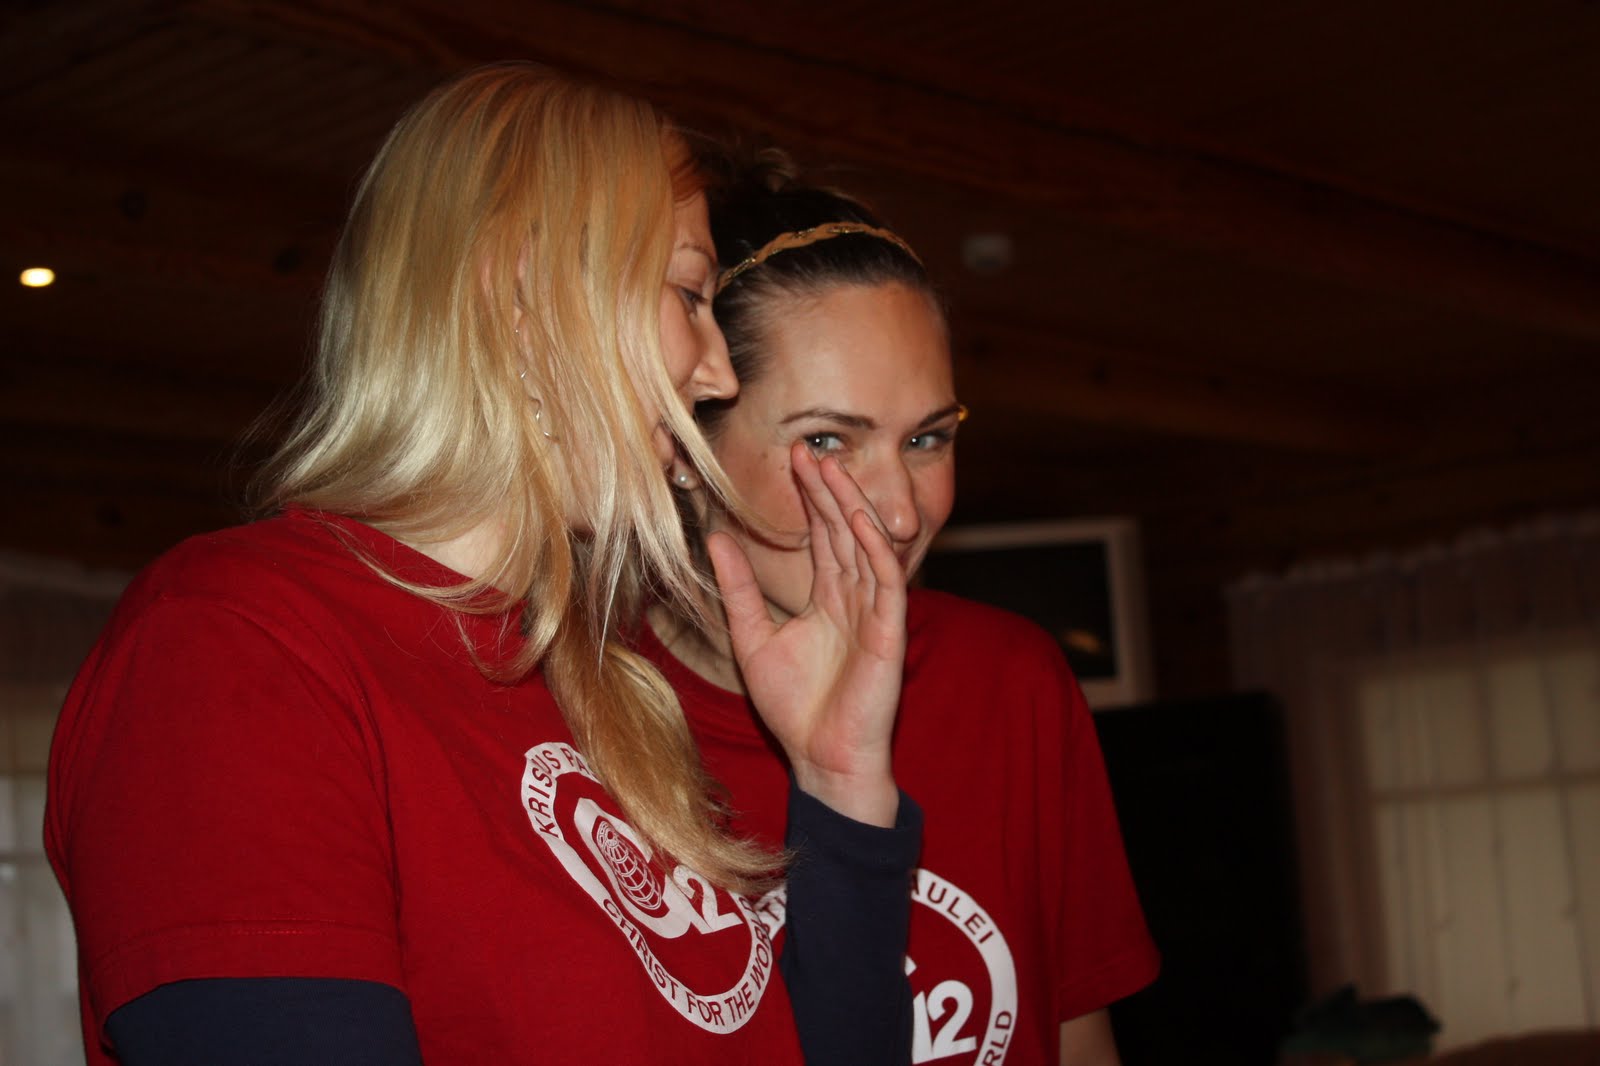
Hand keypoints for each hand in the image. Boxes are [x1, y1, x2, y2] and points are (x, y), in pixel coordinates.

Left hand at [707, 442, 905, 826]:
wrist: (822, 760)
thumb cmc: (795, 709)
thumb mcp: (753, 639)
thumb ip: (739, 591)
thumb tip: (715, 540)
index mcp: (828, 599)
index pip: (822, 536)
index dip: (810, 498)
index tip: (793, 459)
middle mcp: (854, 599)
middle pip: (844, 532)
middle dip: (829, 490)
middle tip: (810, 450)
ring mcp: (874, 613)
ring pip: (866, 547)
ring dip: (851, 507)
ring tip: (832, 470)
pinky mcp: (888, 633)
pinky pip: (886, 582)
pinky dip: (875, 549)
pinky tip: (860, 519)